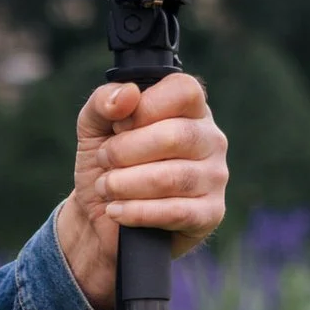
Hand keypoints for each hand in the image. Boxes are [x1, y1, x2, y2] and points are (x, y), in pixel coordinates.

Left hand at [52, 73, 227, 309]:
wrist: (100, 219)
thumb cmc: (107, 166)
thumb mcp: (94, 127)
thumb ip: (104, 101)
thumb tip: (127, 94)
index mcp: (190, 109)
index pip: (184, 91)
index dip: (145, 107)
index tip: (119, 125)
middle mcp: (210, 139)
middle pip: (177, 136)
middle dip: (126, 150)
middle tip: (104, 161)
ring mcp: (214, 177)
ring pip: (173, 177)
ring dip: (126, 183)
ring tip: (106, 187)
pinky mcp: (210, 213)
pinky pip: (175, 211)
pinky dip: (136, 212)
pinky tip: (116, 211)